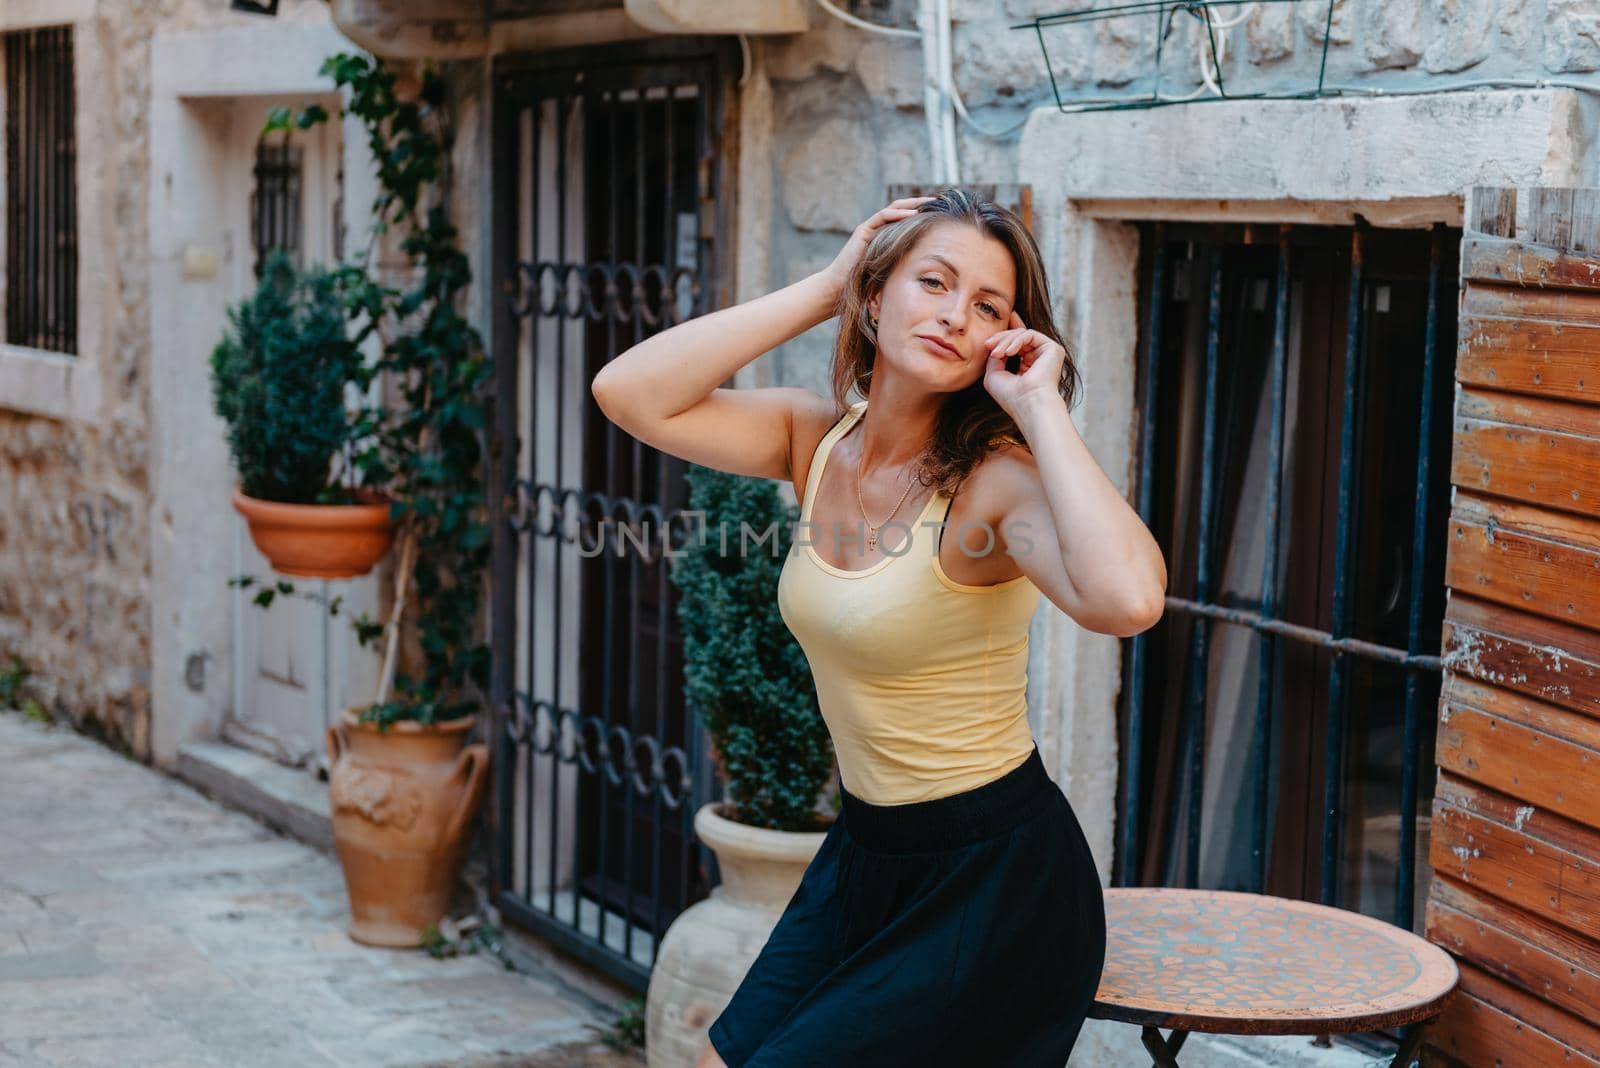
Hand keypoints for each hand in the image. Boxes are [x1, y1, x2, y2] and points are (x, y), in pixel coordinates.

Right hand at [816, 196, 934, 302]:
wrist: (839, 290)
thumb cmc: (864, 288)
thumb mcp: (893, 276)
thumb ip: (906, 268)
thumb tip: (932, 276)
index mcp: (887, 239)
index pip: (908, 221)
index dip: (924, 215)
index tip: (943, 214)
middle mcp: (879, 231)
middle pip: (903, 210)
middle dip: (922, 204)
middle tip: (941, 201)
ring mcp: (870, 229)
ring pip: (894, 209)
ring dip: (913, 204)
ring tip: (931, 202)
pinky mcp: (863, 231)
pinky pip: (882, 216)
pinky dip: (898, 213)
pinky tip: (913, 213)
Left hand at [982, 311, 1066, 420]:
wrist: (1027, 403)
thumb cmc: (1010, 395)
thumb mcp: (994, 373)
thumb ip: (994, 355)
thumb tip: (993, 343)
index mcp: (1028, 366)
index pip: (1018, 344)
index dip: (1006, 335)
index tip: (991, 334)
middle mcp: (1039, 358)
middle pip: (1018, 336)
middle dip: (1000, 338)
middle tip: (987, 344)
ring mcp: (1047, 353)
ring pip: (1022, 334)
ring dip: (1005, 341)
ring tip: (996, 353)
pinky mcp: (1053, 348)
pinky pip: (1030, 335)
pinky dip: (1016, 340)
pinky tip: (1008, 352)